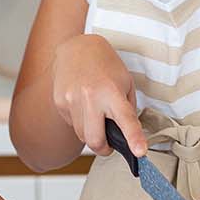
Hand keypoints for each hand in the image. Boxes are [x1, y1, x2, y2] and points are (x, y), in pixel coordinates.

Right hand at [49, 33, 146, 158]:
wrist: (76, 47)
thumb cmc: (105, 65)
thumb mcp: (125, 83)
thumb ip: (127, 109)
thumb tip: (126, 135)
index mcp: (111, 91)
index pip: (125, 119)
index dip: (134, 138)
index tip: (139, 153)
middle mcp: (90, 96)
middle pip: (95, 140)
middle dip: (104, 148)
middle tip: (110, 144)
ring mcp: (71, 100)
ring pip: (82, 135)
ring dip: (91, 133)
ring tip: (95, 114)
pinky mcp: (59, 103)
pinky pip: (72, 124)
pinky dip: (80, 121)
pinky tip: (83, 104)